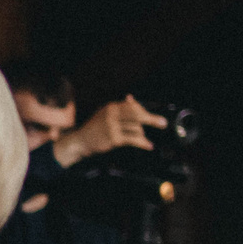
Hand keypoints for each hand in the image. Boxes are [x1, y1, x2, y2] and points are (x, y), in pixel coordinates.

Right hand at [52, 95, 166, 166]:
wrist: (79, 142)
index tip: (152, 116)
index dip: (143, 112)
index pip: (132, 106)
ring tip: (144, 140)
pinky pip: (133, 139)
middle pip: (136, 115)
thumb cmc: (94, 129)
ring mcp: (112, 127)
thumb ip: (119, 108)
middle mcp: (111, 115)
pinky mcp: (113, 138)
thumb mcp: (105, 114)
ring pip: (136, 128)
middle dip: (151, 119)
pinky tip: (148, 145)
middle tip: (163, 123)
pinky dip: (142, 143)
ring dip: (142, 135)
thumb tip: (132, 98)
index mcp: (111, 107)